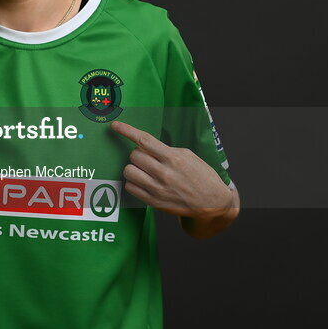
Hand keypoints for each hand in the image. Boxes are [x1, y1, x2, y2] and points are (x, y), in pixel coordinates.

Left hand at [111, 120, 232, 218]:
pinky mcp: (154, 202)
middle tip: (148, 159)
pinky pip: (130, 188)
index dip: (127, 130)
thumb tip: (146, 147)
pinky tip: (144, 181)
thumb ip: (166, 150)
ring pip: (129, 171)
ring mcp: (157, 189)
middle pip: (134, 156)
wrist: (212, 202)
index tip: (115, 126)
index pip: (144, 140)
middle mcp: (164, 173)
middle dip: (138, 154)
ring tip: (145, 170)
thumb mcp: (188, 156)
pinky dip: (134, 182)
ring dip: (134, 168)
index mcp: (173, 158)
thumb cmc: (202, 176)